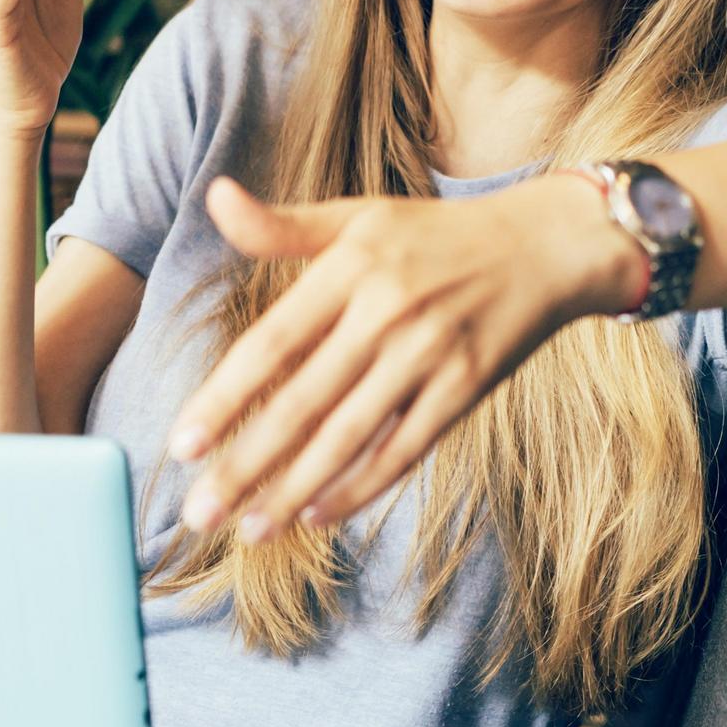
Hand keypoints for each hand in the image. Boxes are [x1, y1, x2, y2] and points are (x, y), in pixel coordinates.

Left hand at [167, 173, 639, 542]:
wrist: (545, 245)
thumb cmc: (433, 235)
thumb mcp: (358, 217)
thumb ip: (282, 225)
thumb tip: (214, 196)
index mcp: (350, 268)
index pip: (271, 345)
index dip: (223, 399)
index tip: (181, 448)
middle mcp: (387, 312)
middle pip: (302, 403)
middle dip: (245, 465)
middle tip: (197, 514)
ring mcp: (430, 354)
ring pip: (349, 436)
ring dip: (294, 490)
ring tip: (249, 529)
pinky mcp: (467, 388)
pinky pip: (405, 449)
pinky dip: (362, 487)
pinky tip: (317, 515)